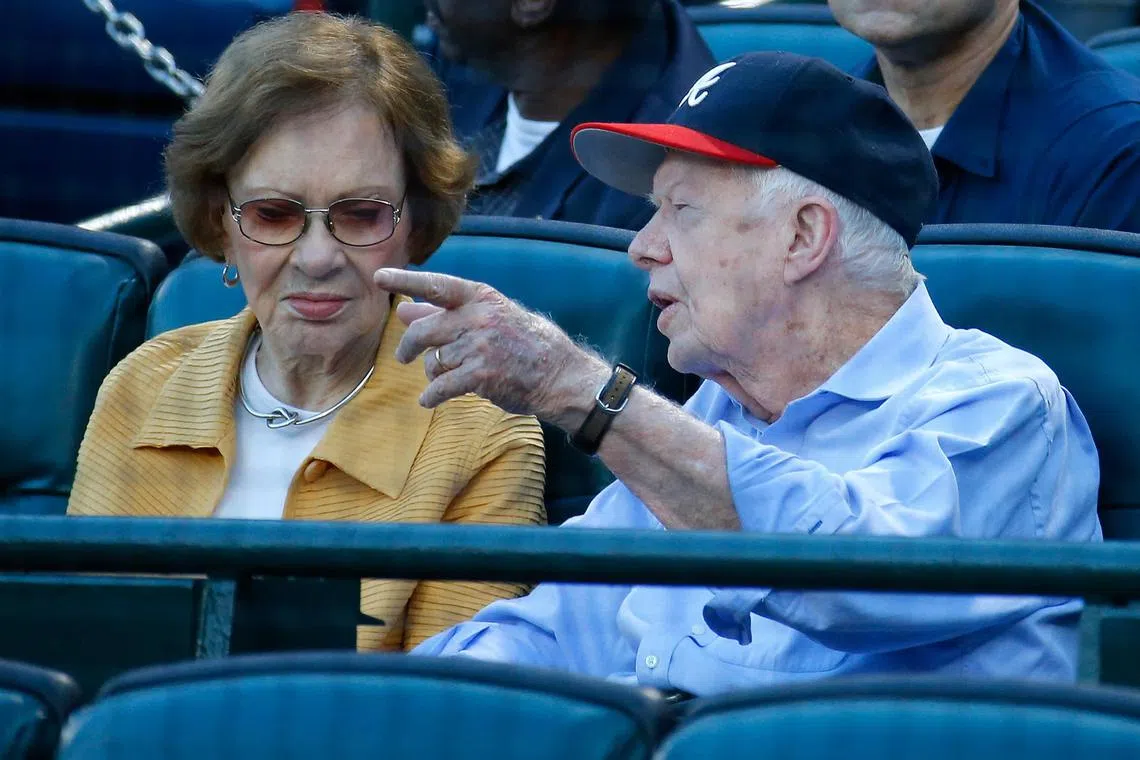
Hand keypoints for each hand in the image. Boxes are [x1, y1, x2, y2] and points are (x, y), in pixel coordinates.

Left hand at [373, 268, 607, 426]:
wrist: (560, 375)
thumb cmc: (526, 344)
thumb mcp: (490, 318)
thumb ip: (446, 314)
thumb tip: (405, 310)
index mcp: (481, 297)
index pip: (436, 285)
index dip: (405, 280)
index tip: (379, 277)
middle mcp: (478, 318)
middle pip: (423, 330)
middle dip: (408, 347)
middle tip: (405, 357)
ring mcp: (479, 346)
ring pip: (434, 361)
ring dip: (434, 373)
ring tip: (447, 378)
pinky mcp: (480, 376)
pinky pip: (441, 387)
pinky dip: (432, 396)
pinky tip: (431, 400)